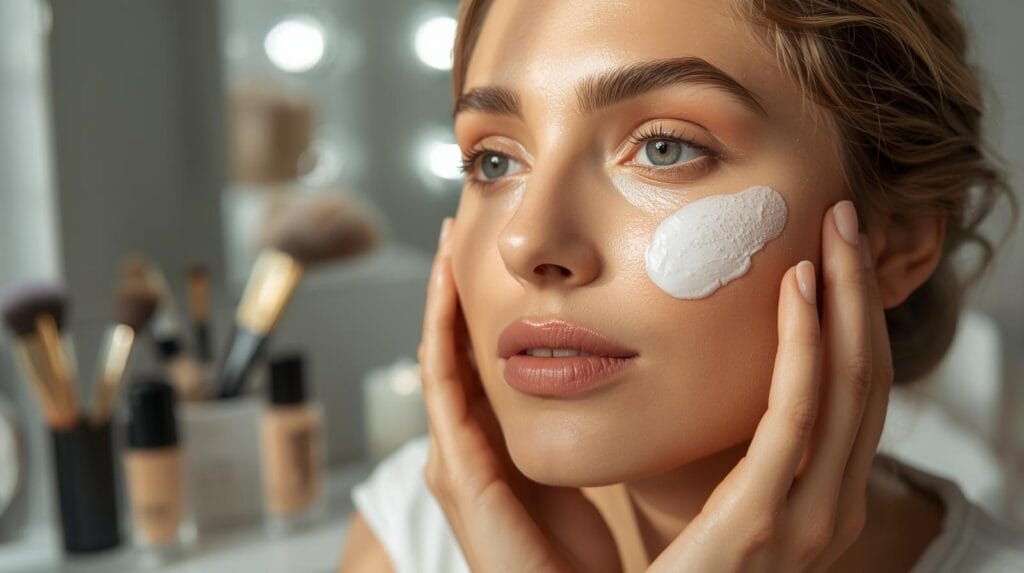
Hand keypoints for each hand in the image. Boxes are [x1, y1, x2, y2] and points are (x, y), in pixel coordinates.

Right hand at [419, 217, 620, 572]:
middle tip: (461, 234)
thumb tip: (628, 386)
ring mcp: (455, 459)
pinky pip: (443, 383)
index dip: (481, 315)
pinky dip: (440, 328)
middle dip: (454, 298)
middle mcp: (466, 452)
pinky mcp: (457, 467)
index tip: (500, 261)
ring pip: (442, 360)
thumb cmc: (583, 561)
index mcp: (495, 454)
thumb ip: (591, 441)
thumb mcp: (587, 483)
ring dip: (442, 300)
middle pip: (455, 358)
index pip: (481, 370)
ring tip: (450, 244)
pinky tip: (447, 280)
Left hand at [648, 200, 892, 571]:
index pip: (853, 388)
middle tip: (845, 215)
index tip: (832, 248)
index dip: (852, 313)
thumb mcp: (715, 497)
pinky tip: (799, 287)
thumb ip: (733, 447)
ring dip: (846, 297)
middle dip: (860, 289)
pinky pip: (800, 413)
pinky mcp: (768, 516)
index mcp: (816, 496)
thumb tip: (711, 374)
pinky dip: (807, 344)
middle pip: (866, 374)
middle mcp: (829, 504)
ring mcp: (810, 515)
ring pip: (850, 382)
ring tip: (833, 228)